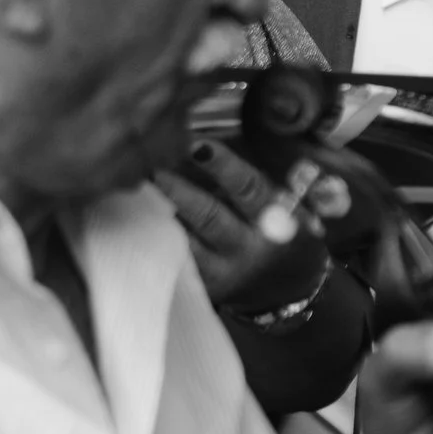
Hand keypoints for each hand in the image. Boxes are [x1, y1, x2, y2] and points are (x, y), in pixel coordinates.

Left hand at [157, 140, 337, 318]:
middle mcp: (250, 250)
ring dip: (162, 213)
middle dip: (178, 189)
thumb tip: (202, 148)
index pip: (249, 188)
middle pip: (209, 215)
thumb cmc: (285, 233)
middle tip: (152, 167)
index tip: (197, 144)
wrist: (290, 287)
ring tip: (141, 190)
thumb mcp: (286, 206)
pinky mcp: (206, 289)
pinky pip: (178, 260)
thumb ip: (252, 182)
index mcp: (277, 223)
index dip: (223, 165)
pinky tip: (143, 219)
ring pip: (187, 241)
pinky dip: (161, 238)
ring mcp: (225, 273)